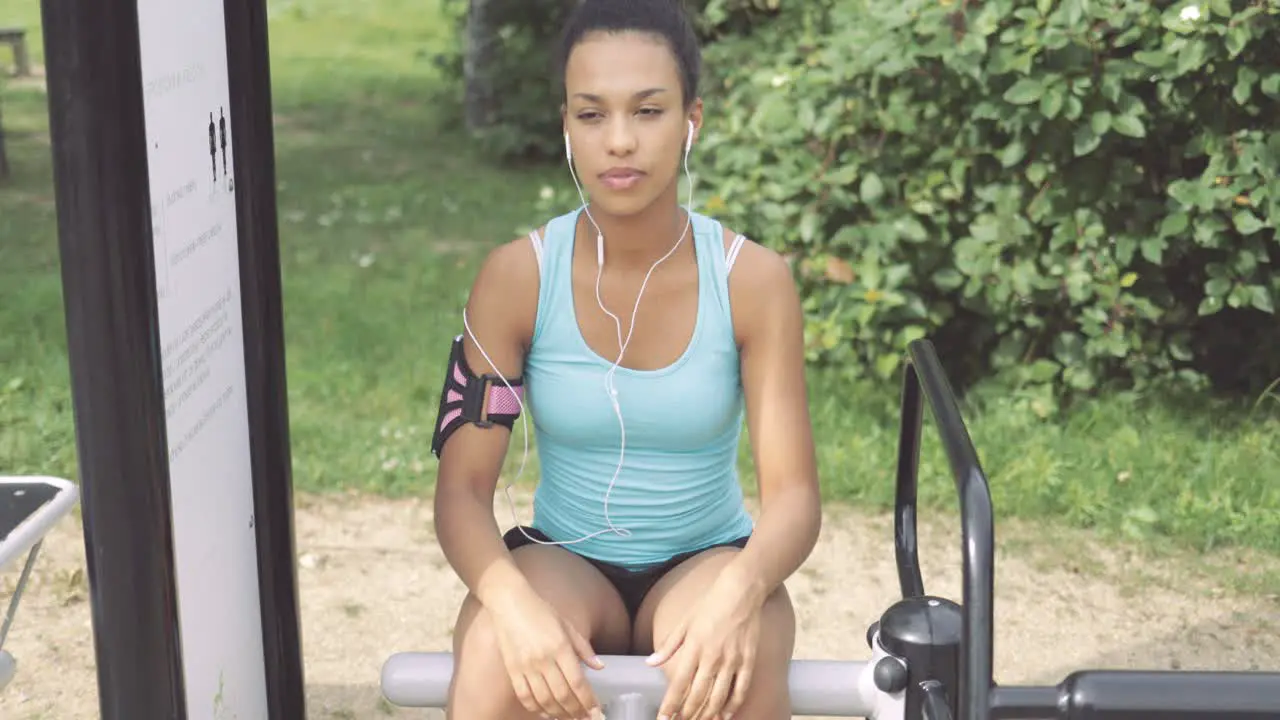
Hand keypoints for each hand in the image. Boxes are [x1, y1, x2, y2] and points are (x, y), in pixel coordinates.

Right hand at [489, 594, 605, 718]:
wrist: (510, 603)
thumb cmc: (541, 612)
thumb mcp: (568, 625)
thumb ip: (584, 648)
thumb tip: (600, 667)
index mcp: (560, 647)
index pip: (577, 682)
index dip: (588, 700)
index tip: (596, 711)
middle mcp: (544, 659)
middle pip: (562, 695)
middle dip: (576, 711)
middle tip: (585, 718)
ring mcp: (526, 666)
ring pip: (545, 700)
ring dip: (559, 714)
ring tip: (569, 718)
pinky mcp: (512, 670)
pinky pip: (525, 696)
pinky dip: (537, 708)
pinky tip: (547, 713)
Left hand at [646, 568, 766, 719]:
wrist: (741, 591)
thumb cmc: (709, 604)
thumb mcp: (684, 622)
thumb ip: (668, 646)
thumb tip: (650, 662)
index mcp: (693, 648)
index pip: (678, 685)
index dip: (670, 705)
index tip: (663, 719)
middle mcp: (712, 658)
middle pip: (697, 696)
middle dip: (687, 715)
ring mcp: (732, 661)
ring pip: (718, 698)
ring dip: (707, 715)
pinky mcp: (748, 661)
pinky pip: (740, 690)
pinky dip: (732, 707)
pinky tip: (724, 716)